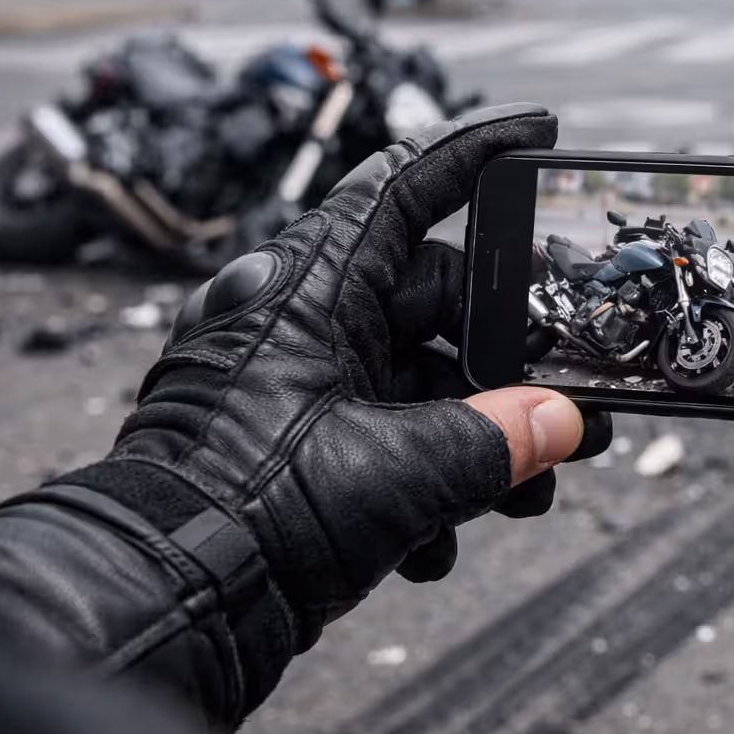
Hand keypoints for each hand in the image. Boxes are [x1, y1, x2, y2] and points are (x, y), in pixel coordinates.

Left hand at [93, 105, 609, 647]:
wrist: (166, 604)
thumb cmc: (242, 511)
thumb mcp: (394, 473)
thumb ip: (494, 440)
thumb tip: (562, 422)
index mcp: (313, 288)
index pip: (405, 187)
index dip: (476, 151)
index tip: (539, 129)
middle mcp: (307, 322)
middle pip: (438, 299)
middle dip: (508, 356)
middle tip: (567, 387)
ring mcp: (305, 383)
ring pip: (422, 380)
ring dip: (480, 437)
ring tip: (526, 491)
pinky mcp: (305, 444)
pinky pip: (391, 438)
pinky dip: (429, 482)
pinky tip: (438, 542)